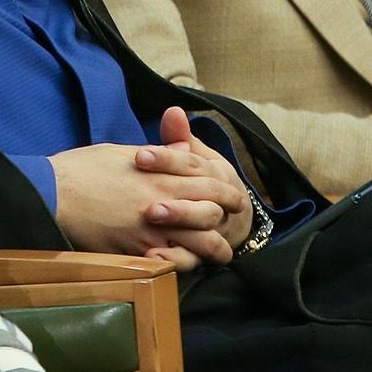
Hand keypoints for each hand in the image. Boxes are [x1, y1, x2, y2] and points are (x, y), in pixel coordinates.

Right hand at [48, 108, 250, 268]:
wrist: (52, 193)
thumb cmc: (84, 168)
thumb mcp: (124, 151)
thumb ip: (160, 156)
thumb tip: (184, 153)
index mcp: (160, 175)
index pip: (209, 182)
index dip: (226, 190)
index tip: (235, 197)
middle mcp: (161, 203)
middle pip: (210, 215)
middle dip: (226, 221)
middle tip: (232, 225)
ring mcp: (149, 232)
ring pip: (196, 246)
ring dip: (212, 250)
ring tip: (219, 254)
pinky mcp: (134, 253)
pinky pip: (170, 263)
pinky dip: (183, 264)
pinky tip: (186, 264)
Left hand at [147, 107, 257, 251]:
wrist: (232, 218)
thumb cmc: (203, 181)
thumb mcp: (195, 157)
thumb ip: (181, 137)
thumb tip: (173, 111)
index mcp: (216, 174)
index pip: (192, 164)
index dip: (166, 160)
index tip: (140, 157)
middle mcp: (219, 203)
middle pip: (201, 198)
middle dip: (175, 198)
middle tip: (147, 200)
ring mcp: (213, 230)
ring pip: (203, 232)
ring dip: (179, 224)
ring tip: (150, 219)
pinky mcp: (203, 253)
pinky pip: (193, 260)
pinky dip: (174, 259)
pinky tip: (150, 256)